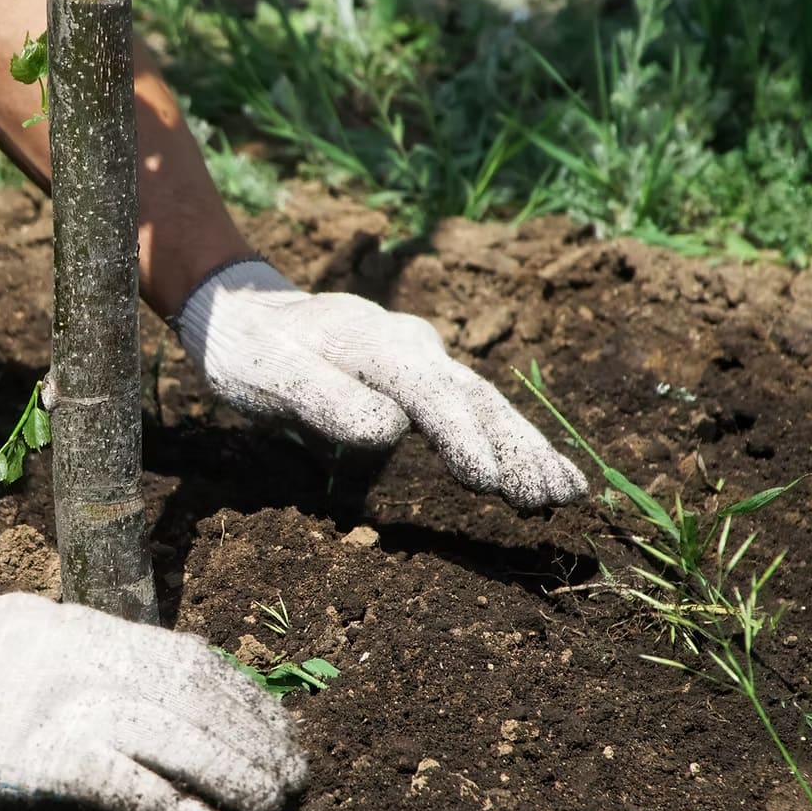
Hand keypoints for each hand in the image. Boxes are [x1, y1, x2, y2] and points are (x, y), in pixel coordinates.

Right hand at [0, 594, 306, 810]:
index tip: (277, 719)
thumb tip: (157, 660)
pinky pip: (126, 785)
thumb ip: (97, 643)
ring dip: (235, 772)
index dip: (243, 693)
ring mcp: (70, 709)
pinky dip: (173, 808)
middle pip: (197, 699)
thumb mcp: (37, 626)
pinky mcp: (44, 760)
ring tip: (274, 800)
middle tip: (294, 768)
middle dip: (254, 734)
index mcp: (91, 629)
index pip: (190, 658)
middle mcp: (92, 662)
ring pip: (178, 739)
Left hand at [175, 260, 586, 509]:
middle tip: (557, 496)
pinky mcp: (419, 379)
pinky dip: (505, 442)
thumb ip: (325, 400)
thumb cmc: (251, 352)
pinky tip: (533, 474)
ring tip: (567, 493)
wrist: (245, 314)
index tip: (491, 481)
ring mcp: (420, 360)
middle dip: (518, 448)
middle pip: (475, 399)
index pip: (431, 394)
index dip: (463, 437)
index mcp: (375, 342)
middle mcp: (410, 346)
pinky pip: (470, 411)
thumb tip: (389, 429)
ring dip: (525, 449)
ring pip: (483, 405)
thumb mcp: (271, 376)